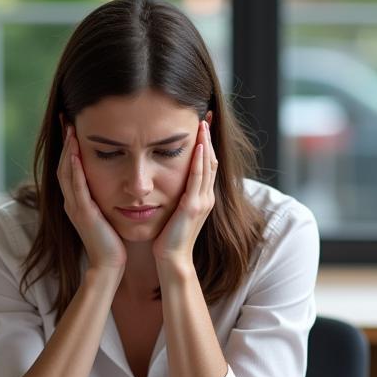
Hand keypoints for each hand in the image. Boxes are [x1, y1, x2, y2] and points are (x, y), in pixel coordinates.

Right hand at [58, 126, 125, 270]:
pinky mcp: (83, 213)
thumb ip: (105, 197)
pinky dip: (74, 168)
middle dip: (64, 141)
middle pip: (63, 164)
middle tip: (66, 118)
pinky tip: (75, 153)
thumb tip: (115, 180)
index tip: (72, 125)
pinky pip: (76, 186)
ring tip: (69, 128)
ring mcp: (75, 207)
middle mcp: (72, 201)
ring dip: (67, 149)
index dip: (69, 146)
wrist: (110, 265)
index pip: (69, 167)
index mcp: (77, 200)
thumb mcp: (107, 213)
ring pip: (66, 172)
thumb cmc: (112, 242)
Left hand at [152, 120, 216, 268]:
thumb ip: (175, 197)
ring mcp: (202, 202)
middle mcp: (206, 197)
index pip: (206, 164)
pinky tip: (199, 146)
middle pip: (211, 160)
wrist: (172, 260)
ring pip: (207, 165)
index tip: (202, 125)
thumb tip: (165, 182)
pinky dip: (199, 161)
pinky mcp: (193, 207)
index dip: (206, 144)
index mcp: (202, 197)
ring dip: (206, 143)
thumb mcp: (174, 212)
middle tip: (206, 116)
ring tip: (203, 123)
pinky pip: (197, 178)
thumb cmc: (168, 240)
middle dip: (209, 137)